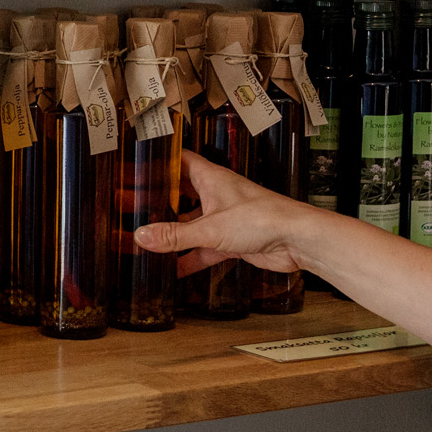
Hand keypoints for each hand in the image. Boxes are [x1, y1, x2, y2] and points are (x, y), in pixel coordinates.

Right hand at [133, 152, 317, 281]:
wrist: (296, 240)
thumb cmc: (263, 218)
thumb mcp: (210, 228)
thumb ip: (175, 235)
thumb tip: (142, 236)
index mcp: (211, 179)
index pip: (180, 161)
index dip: (160, 162)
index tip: (138, 166)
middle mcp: (217, 195)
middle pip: (182, 194)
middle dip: (161, 202)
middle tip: (135, 208)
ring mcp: (224, 218)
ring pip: (192, 224)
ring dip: (174, 234)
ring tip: (148, 241)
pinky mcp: (232, 240)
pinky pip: (204, 249)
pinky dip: (190, 258)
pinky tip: (174, 269)